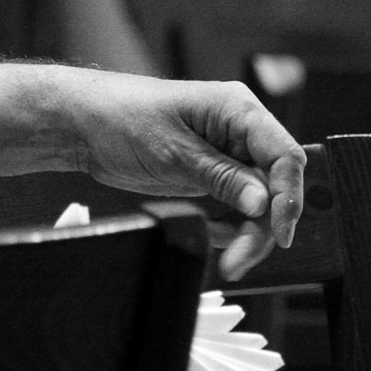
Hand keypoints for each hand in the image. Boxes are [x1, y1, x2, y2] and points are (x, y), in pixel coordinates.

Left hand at [0, 68, 305, 279]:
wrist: (82, 124)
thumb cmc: (121, 117)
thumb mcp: (173, 151)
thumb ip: (222, 177)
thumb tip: (264, 203)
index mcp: (239, 111)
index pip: (285, 157)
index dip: (288, 197)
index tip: (280, 232)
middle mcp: (239, 132)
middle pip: (274, 186)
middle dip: (262, 225)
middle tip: (239, 259)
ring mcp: (225, 154)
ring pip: (257, 202)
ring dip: (246, 233)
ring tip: (228, 260)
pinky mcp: (209, 174)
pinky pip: (234, 207)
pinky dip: (228, 227)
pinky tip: (214, 239)